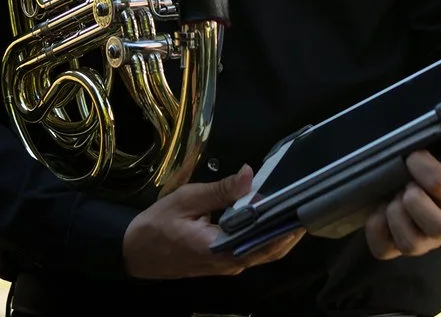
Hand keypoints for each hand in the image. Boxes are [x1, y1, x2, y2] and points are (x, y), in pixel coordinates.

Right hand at [122, 165, 303, 279]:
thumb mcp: (187, 199)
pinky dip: (264, 234)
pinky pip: (251, 249)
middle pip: (270, 250)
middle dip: (289, 228)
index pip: (263, 243)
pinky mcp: (223, 261)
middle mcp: (229, 263)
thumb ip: (221, 190)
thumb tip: (250, 175)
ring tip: (292, 204)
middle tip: (305, 201)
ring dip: (279, 231)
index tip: (301, 206)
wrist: (135, 251)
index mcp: (219, 249)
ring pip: (263, 251)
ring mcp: (227, 265)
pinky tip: (269, 214)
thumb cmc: (158, 224)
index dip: (285, 227)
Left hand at [363, 139, 440, 260]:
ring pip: (411, 244)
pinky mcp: (394, 247)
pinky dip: (376, 228)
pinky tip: (379, 208)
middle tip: (405, 183)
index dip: (430, 173)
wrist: (403, 166)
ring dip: (395, 214)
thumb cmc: (436, 154)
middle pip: (438, 227)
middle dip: (415, 199)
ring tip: (393, 196)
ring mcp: (421, 240)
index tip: (414, 156)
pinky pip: (383, 249)